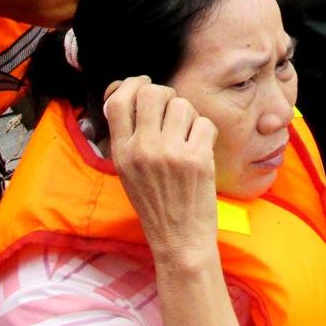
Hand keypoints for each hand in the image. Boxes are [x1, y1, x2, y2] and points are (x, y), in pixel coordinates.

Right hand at [104, 76, 218, 261]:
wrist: (180, 241)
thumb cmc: (156, 205)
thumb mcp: (128, 173)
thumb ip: (129, 137)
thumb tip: (133, 94)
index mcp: (121, 153)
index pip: (118, 101)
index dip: (131, 84)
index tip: (142, 84)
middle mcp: (143, 150)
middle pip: (152, 92)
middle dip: (166, 95)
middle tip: (172, 113)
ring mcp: (170, 153)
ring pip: (182, 104)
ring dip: (189, 117)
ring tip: (188, 137)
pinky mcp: (197, 159)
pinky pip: (205, 123)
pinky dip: (206, 133)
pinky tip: (202, 150)